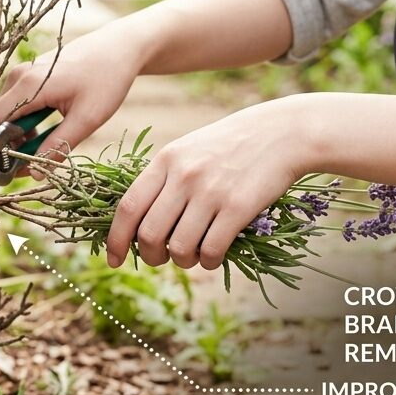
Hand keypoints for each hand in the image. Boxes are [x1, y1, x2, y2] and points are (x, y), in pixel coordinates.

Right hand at [0, 25, 145, 175]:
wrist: (119, 47)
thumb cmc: (107, 79)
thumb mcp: (87, 119)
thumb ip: (58, 146)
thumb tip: (34, 174)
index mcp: (28, 87)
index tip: (7, 172)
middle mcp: (18, 77)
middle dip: (8, 147)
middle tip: (31, 166)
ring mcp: (23, 73)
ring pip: (6, 114)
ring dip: (18, 136)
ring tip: (43, 148)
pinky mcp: (30, 74)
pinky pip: (16, 104)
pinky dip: (25, 123)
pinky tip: (45, 130)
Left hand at [105, 96, 313, 270]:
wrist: (282, 132)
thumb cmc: (231, 145)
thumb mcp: (189, 150)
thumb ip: (164, 179)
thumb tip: (138, 223)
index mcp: (166, 160)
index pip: (128, 207)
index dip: (115, 239)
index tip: (113, 260)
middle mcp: (183, 176)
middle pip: (149, 234)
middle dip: (150, 257)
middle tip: (162, 259)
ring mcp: (210, 192)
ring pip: (179, 248)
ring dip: (183, 262)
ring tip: (193, 256)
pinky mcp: (238, 208)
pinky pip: (210, 251)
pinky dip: (208, 262)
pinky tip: (215, 256)